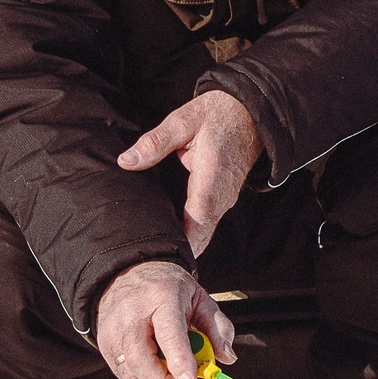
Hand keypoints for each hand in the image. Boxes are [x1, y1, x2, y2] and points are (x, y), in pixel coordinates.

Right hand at [94, 260, 236, 378]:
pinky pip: (123, 374)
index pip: (169, 334)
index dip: (179, 361)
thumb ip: (218, 328)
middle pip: (142, 360)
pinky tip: (152, 363)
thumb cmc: (168, 289)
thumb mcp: (200, 299)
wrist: (131, 272)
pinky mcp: (104, 342)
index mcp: (162, 297)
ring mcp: (113, 328)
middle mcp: (132, 313)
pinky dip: (141, 377)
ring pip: (132, 373)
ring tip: (168, 368)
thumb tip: (226, 356)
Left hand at [119, 90, 259, 256]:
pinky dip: (190, 234)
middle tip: (147, 264)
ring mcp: (225, 199)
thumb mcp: (184, 120)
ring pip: (205, 232)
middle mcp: (222, 194)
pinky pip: (206, 223)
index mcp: (212, 175)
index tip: (163, 256)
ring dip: (185, 244)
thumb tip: (126, 161)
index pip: (199, 217)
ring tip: (152, 255)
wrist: (251, 114)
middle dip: (179, 250)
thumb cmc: (218, 115)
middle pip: (202, 234)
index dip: (184, 241)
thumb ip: (156, 142)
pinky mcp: (222, 199)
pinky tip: (168, 238)